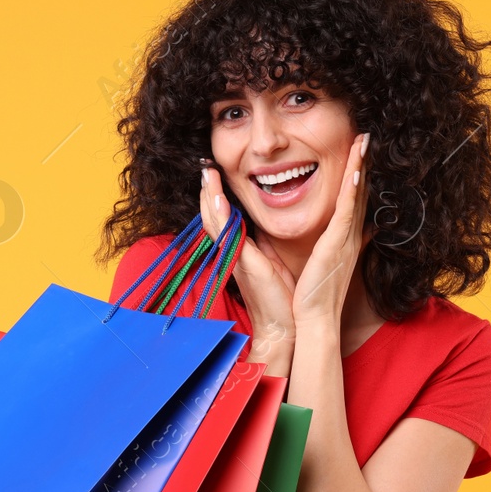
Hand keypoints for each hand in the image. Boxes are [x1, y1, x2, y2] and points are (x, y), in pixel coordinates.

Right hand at [201, 163, 296, 370]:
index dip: (217, 195)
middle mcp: (233, 252)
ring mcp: (235, 257)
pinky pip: (228, 236)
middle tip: (205, 165)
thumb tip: (261, 227)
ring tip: (207, 174)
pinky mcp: (243, 263)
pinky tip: (217, 200)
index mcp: (240, 250)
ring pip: (215, 221)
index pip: (223, 216)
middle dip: (208, 190)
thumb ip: (262, 244)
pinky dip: (220, 217)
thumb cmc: (279, 297)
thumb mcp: (270, 263)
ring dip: (210, 197)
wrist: (285, 326)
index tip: (214, 172)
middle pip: (213, 215)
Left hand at [293, 132, 370, 327]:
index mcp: (344, 240)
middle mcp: (350, 237)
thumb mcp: (322, 266)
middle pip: (360, 192)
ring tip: (365, 141)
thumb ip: (326, 247)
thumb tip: (324, 235)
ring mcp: (346, 240)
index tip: (360, 153)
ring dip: (361, 167)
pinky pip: (347, 212)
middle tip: (367, 137)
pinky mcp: (337, 245)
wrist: (315, 321)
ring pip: (356, 196)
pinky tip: (356, 170)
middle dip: (364, 163)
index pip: (354, 201)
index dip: (359, 175)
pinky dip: (353, 190)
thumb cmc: (314, 298)